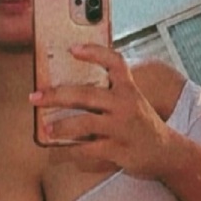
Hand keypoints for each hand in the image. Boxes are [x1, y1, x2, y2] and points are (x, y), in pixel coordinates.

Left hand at [29, 44, 175, 178]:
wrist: (166, 151)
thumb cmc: (142, 124)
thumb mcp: (133, 102)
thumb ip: (112, 93)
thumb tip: (72, 91)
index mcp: (129, 89)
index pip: (115, 63)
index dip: (94, 53)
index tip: (73, 49)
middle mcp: (126, 105)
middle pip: (87, 95)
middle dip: (56, 95)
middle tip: (35, 97)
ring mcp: (122, 128)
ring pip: (85, 123)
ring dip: (61, 126)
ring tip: (46, 128)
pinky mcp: (118, 149)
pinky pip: (88, 149)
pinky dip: (71, 149)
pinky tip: (61, 149)